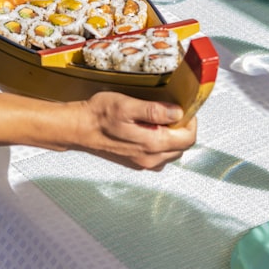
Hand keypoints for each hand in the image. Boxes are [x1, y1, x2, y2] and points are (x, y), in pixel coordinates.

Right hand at [71, 91, 197, 170]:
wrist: (77, 128)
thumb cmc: (99, 115)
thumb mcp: (127, 105)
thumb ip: (155, 111)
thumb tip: (178, 113)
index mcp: (151, 144)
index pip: (188, 139)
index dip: (191, 122)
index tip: (183, 109)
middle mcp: (149, 158)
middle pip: (181, 147)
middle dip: (181, 129)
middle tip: (170, 112)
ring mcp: (142, 163)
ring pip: (170, 152)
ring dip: (170, 137)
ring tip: (157, 120)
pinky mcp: (134, 162)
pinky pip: (157, 156)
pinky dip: (158, 143)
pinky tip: (146, 130)